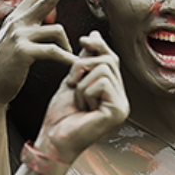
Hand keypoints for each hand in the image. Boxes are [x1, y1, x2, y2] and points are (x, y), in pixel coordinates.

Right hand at [0, 0, 73, 104]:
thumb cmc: (6, 69)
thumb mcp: (16, 44)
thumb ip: (29, 31)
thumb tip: (44, 23)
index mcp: (17, 20)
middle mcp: (17, 22)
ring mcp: (19, 35)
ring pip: (57, 31)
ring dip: (68, 47)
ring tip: (72, 59)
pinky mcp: (23, 51)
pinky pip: (54, 51)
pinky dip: (67, 59)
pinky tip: (75, 64)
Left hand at [34, 31, 128, 164]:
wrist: (52, 139)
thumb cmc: (60, 116)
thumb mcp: (73, 81)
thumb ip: (85, 61)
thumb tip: (94, 35)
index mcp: (112, 92)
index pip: (111, 59)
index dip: (99, 46)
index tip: (84, 39)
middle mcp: (121, 98)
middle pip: (108, 60)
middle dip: (83, 66)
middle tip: (71, 83)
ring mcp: (122, 105)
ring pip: (104, 70)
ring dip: (82, 83)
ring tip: (78, 101)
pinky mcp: (118, 111)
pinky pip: (103, 84)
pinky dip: (85, 92)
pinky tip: (83, 108)